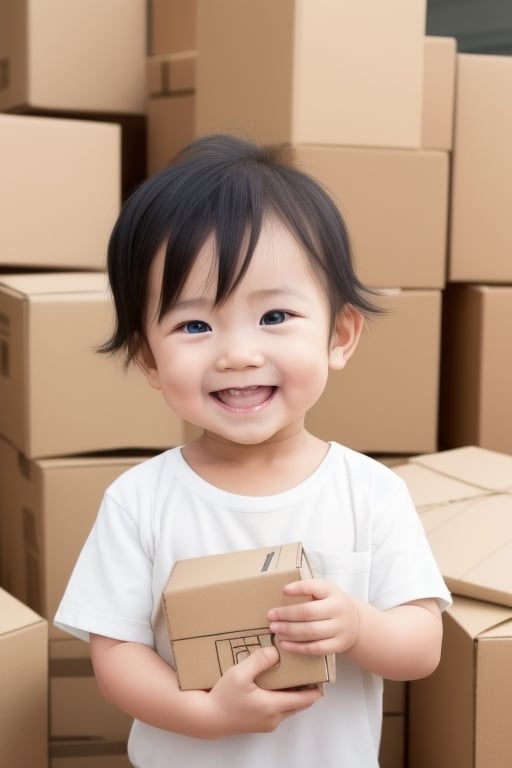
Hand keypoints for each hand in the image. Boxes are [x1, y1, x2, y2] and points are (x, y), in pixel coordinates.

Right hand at [205, 645, 322, 735]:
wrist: (207, 717)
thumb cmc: (223, 697)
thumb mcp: (239, 674)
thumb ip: (259, 661)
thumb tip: (276, 652)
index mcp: (274, 706)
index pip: (306, 699)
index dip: (317, 687)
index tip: (321, 672)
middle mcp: (275, 718)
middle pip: (300, 703)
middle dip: (306, 687)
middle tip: (307, 667)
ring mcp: (268, 722)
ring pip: (290, 707)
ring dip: (293, 692)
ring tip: (291, 672)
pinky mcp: (260, 723)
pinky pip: (279, 710)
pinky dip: (282, 697)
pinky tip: (274, 683)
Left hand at [267, 578, 359, 655]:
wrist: (355, 623)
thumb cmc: (331, 603)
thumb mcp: (324, 590)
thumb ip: (308, 588)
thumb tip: (284, 591)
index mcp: (332, 592)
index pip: (314, 587)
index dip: (298, 588)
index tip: (283, 590)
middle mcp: (338, 610)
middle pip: (308, 613)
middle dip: (287, 615)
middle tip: (271, 617)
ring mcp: (340, 629)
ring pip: (311, 632)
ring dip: (289, 631)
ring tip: (275, 630)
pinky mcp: (338, 645)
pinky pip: (315, 648)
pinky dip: (298, 647)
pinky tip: (284, 644)